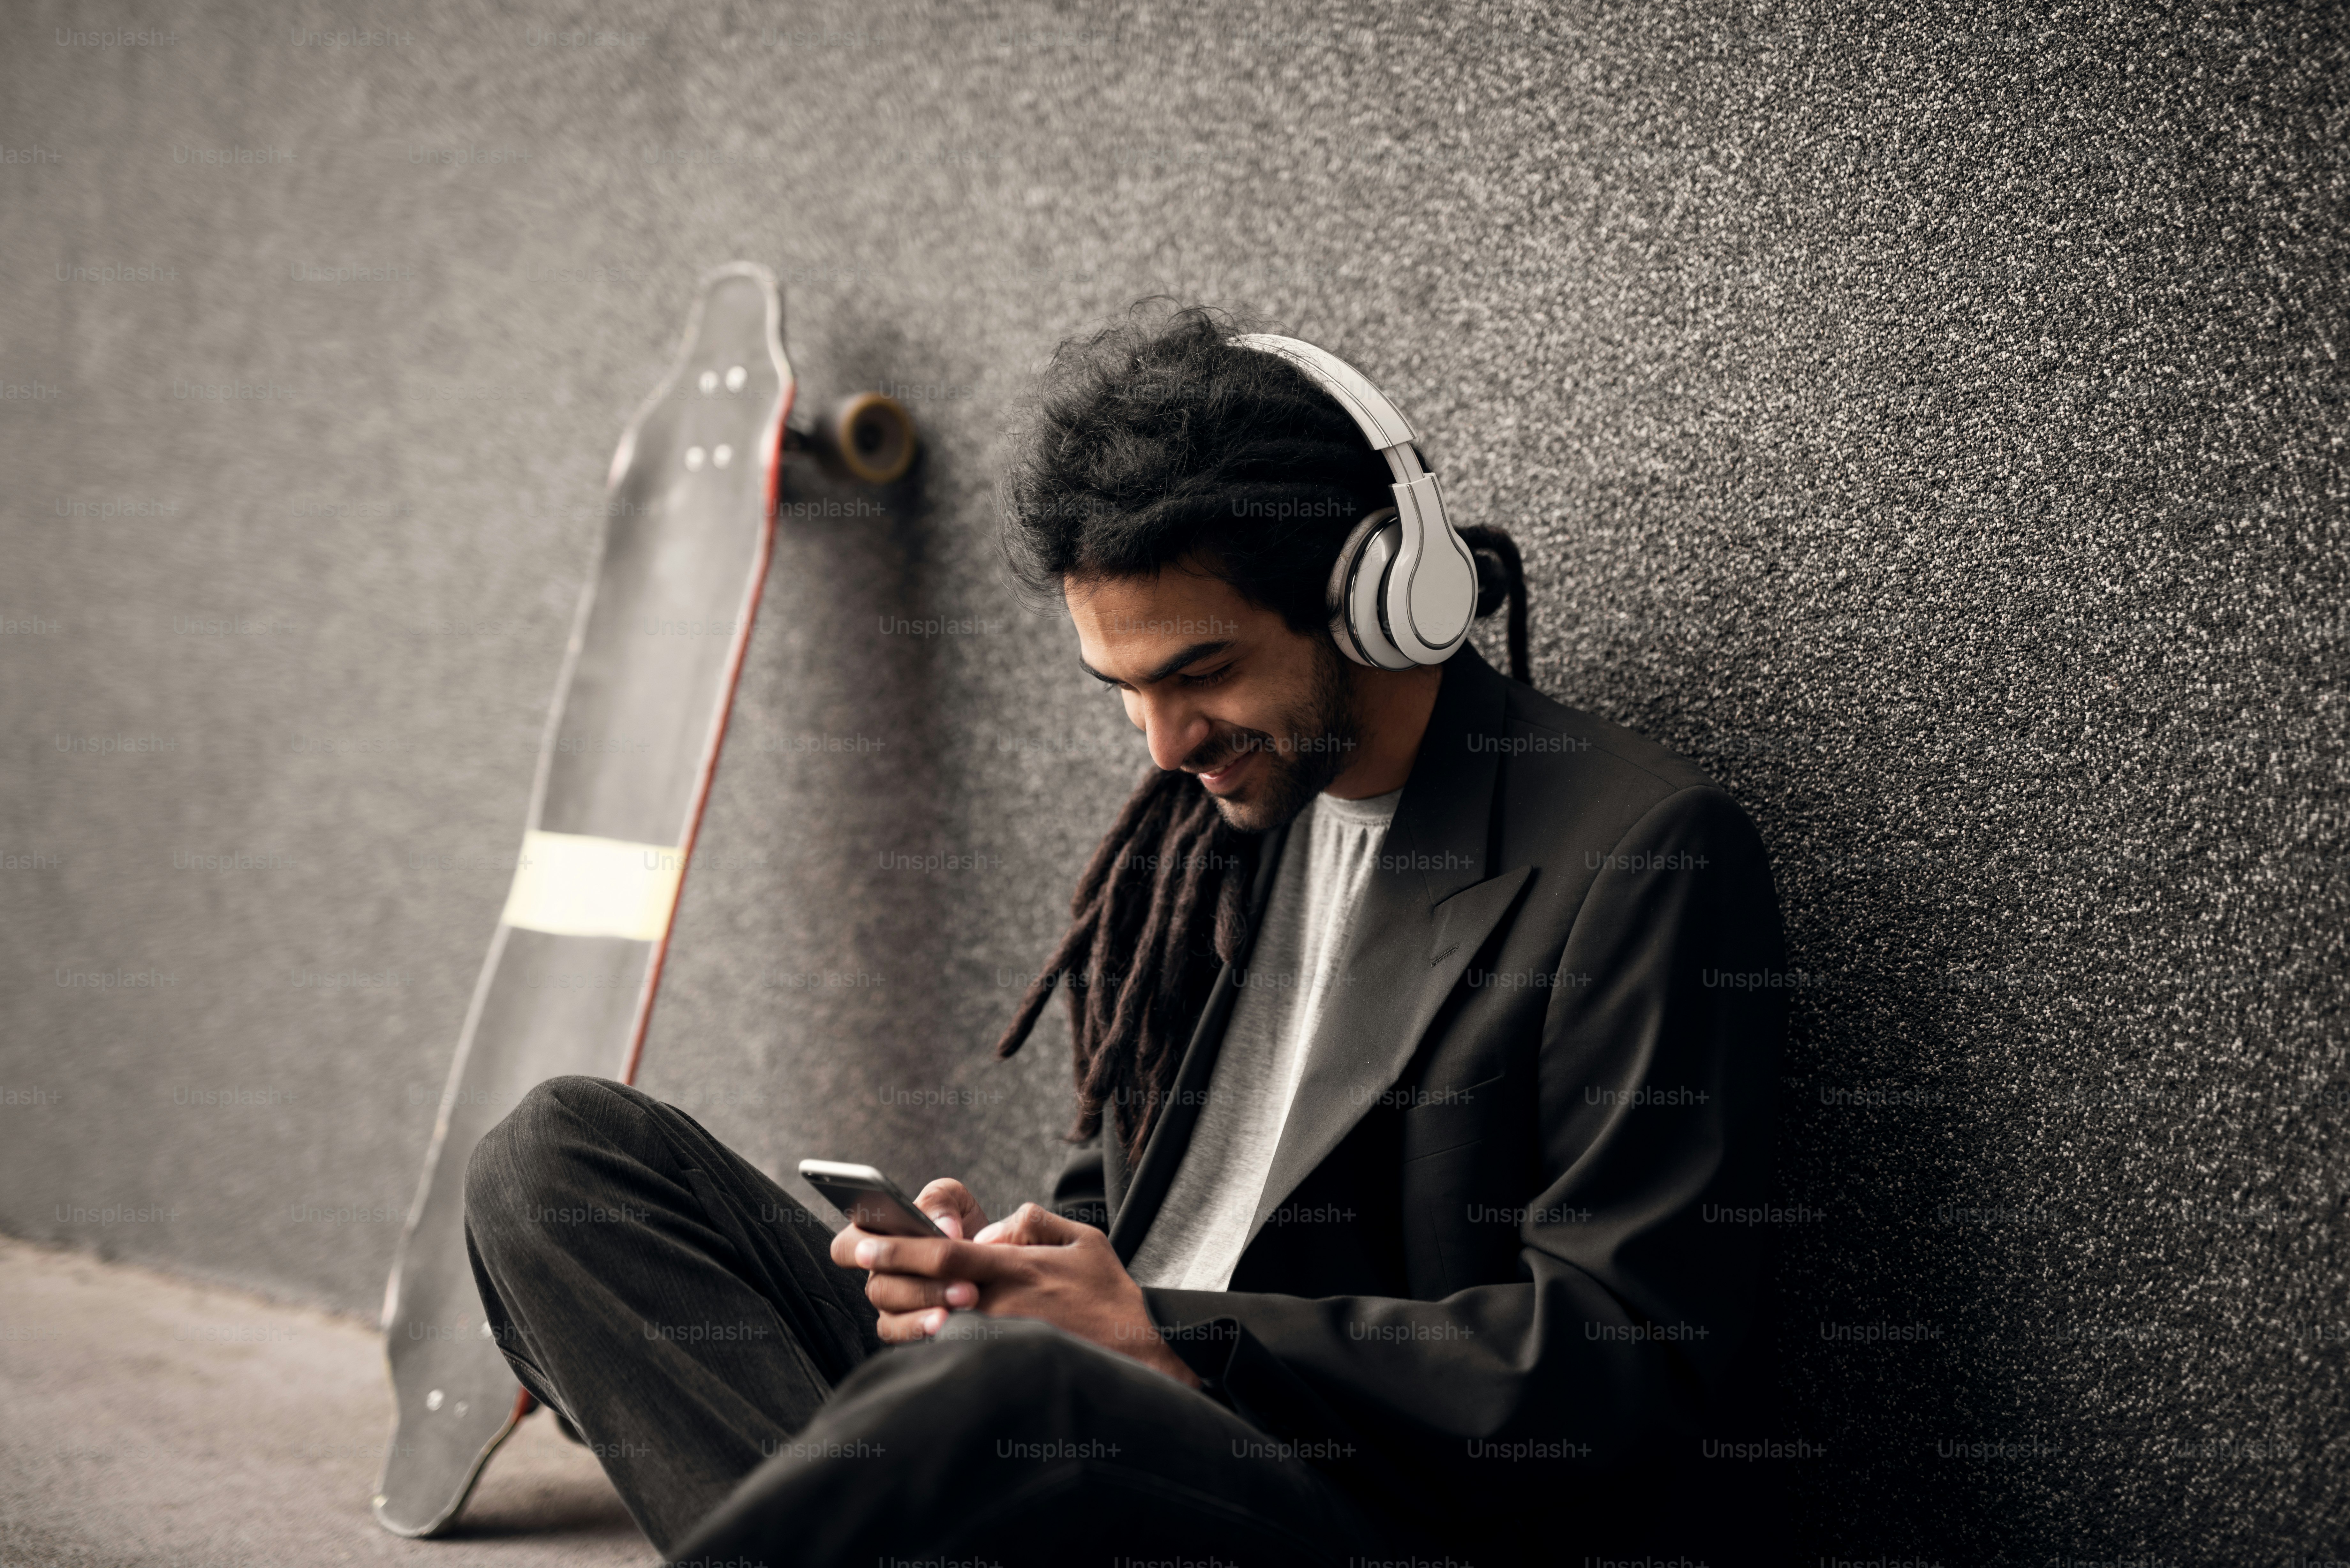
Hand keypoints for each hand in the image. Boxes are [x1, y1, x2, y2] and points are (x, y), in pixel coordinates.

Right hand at [826, 1177, 989, 1315]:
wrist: (987, 1258)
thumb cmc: (960, 1225)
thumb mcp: (953, 1199)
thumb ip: (940, 1201)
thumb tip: (943, 1228)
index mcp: (877, 1236)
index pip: (848, 1244)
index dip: (859, 1246)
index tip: (878, 1245)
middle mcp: (877, 1270)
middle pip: (873, 1277)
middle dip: (906, 1270)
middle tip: (942, 1264)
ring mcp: (888, 1300)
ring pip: (888, 1302)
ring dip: (927, 1295)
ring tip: (966, 1291)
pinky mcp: (903, 1325)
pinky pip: (896, 1332)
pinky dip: (919, 1326)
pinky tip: (945, 1320)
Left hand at [836, 1202, 1201, 1387]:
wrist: (1138, 1357)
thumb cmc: (1109, 1295)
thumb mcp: (1084, 1238)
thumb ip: (1031, 1222)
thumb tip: (987, 1233)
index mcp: (1015, 1267)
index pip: (944, 1252)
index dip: (899, 1246)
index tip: (863, 1241)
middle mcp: (998, 1303)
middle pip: (924, 1287)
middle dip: (887, 1274)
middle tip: (861, 1258)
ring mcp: (995, 1337)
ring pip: (930, 1321)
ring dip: (905, 1307)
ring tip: (899, 1291)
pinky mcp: (998, 1362)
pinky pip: (951, 1347)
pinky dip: (931, 1335)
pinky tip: (928, 1323)